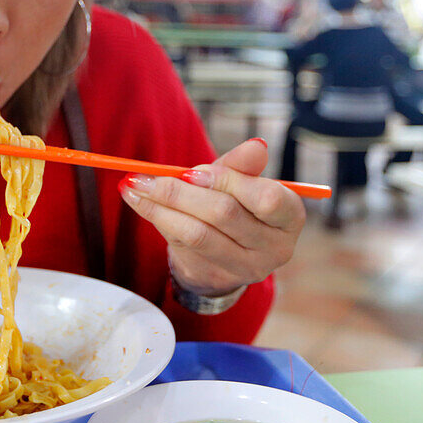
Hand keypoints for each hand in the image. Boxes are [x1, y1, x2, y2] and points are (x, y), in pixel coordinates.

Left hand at [119, 139, 305, 296]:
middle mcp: (275, 247)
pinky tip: (138, 202)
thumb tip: (256, 145)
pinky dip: (157, 220)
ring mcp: (246, 268)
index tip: (191, 170)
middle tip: (145, 176)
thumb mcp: (240, 181)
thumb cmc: (237, 204)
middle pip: (224, 214)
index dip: (228, 181)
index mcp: (290, 216)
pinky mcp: (217, 277)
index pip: (266, 198)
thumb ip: (242, 165)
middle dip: (180, 191)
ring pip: (197, 234)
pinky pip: (182, 246)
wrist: (225, 252)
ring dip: (159, 207)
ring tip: (133, 187)